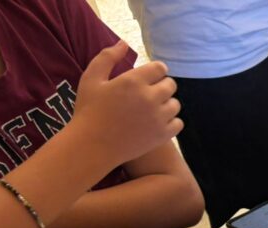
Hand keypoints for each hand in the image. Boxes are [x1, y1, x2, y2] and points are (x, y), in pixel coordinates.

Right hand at [70, 40, 181, 167]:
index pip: (160, 68)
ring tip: (153, 108)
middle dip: (162, 86)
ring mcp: (158, 118)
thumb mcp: (92, 78)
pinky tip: (158, 122)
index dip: (156, 71)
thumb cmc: (89, 110)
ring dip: (167, 104)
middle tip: (150, 92)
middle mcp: (150, 98)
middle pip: (171, 85)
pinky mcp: (163, 135)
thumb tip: (124, 43)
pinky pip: (178, 123)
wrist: (92, 145)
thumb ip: (108, 57)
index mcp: (134, 81)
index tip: (150, 76)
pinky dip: (171, 121)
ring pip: (175, 104)